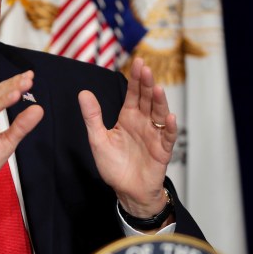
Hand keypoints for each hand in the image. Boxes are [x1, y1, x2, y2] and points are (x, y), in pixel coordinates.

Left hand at [79, 58, 175, 217]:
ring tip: (158, 89)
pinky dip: (169, 128)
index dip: (136, 79)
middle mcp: (143, 123)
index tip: (138, 63)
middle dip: (147, 84)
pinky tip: (169, 118)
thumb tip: (83, 93)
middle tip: (146, 69)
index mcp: (128, 118)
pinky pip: (167, 138)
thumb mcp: (98, 139)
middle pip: (147, 100)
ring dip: (159, 102)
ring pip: (159, 115)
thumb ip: (92, 116)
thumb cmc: (114, 166)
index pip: (134, 94)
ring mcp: (154, 136)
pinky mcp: (162, 151)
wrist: (126, 191)